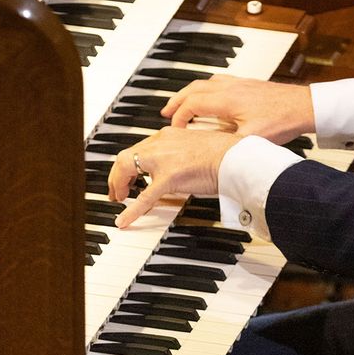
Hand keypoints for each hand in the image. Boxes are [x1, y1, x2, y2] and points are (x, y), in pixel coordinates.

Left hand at [107, 126, 241, 227]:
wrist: (235, 157)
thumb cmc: (225, 153)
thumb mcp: (197, 146)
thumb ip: (182, 153)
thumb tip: (177, 167)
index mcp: (169, 134)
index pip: (140, 147)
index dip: (130, 163)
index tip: (130, 173)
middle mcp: (161, 142)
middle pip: (127, 156)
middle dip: (117, 174)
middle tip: (117, 189)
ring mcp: (163, 160)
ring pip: (127, 168)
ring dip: (119, 185)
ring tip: (119, 199)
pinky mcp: (169, 178)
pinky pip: (144, 197)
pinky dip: (132, 210)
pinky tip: (124, 220)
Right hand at [161, 75, 314, 143]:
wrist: (303, 105)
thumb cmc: (282, 120)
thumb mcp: (252, 139)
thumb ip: (229, 145)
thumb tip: (213, 156)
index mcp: (226, 100)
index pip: (191, 104)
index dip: (178, 118)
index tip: (174, 130)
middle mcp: (229, 87)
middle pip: (192, 89)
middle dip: (176, 101)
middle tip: (165, 112)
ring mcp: (238, 83)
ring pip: (204, 83)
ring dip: (189, 93)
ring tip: (181, 103)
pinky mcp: (246, 84)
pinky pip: (217, 81)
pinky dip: (205, 88)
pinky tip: (208, 96)